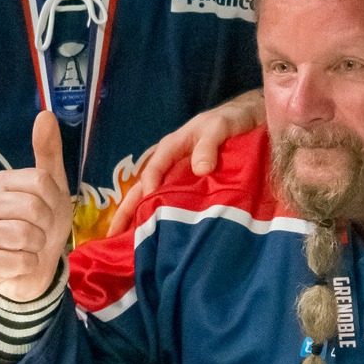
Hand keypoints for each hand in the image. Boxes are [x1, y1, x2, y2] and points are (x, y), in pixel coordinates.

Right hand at [0, 110, 72, 301]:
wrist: (29, 271)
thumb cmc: (41, 225)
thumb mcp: (52, 188)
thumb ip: (48, 152)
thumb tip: (45, 114)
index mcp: (2, 181)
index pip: (41, 182)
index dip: (55, 201)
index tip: (49, 210)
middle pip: (35, 208)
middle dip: (47, 226)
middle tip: (40, 232)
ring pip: (26, 235)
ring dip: (38, 246)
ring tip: (31, 247)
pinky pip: (19, 260)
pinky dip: (28, 265)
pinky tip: (20, 263)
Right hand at [110, 88, 263, 228]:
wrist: (250, 120)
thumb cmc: (231, 120)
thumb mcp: (221, 126)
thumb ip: (209, 144)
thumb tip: (199, 169)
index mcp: (172, 147)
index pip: (153, 169)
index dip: (148, 187)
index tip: (148, 208)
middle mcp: (170, 164)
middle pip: (142, 187)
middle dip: (126, 210)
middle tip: (112, 235)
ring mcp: (178, 177)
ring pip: (152, 198)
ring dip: (139, 217)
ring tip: (126, 243)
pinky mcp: (191, 189)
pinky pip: (170, 204)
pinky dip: (160, 218)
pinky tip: (157, 238)